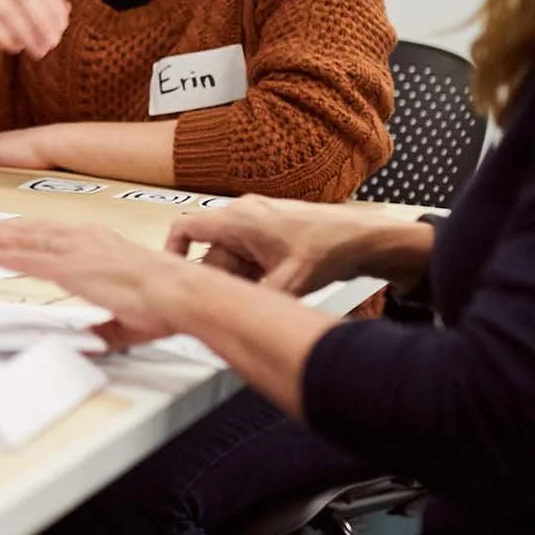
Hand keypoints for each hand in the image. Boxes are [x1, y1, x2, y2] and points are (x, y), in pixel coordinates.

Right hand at [0, 0, 68, 58]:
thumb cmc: (5, 19)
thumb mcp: (28, 12)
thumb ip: (49, 9)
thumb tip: (65, 11)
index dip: (53, 7)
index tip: (62, 29)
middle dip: (42, 22)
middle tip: (53, 44)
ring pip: (9, 12)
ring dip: (28, 35)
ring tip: (39, 52)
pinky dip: (7, 39)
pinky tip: (15, 49)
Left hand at [0, 218, 181, 344]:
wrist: (179, 294)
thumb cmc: (165, 303)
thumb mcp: (128, 316)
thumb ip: (105, 327)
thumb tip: (92, 342)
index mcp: (100, 244)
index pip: (51, 236)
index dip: (24, 234)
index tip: (3, 234)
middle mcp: (85, 239)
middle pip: (31, 230)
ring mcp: (76, 251)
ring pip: (23, 239)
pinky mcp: (71, 267)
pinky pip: (27, 259)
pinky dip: (2, 255)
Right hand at [164, 195, 367, 293]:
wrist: (361, 238)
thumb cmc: (328, 249)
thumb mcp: (289, 283)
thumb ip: (255, 301)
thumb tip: (235, 321)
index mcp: (237, 219)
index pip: (185, 228)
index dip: (172, 251)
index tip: (174, 276)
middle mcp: (242, 213)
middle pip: (212, 250)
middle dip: (220, 278)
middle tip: (233, 302)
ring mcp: (256, 218)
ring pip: (230, 253)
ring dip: (239, 276)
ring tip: (261, 295)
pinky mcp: (268, 227)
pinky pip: (246, 250)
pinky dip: (252, 271)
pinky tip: (270, 287)